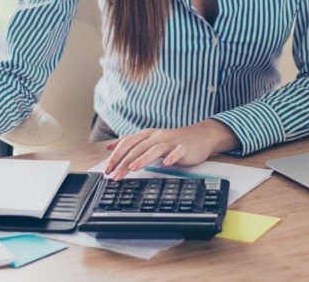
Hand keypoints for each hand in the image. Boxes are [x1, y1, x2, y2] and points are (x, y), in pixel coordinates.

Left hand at [104, 119, 239, 179]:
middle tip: (115, 175)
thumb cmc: (174, 140)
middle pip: (138, 148)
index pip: (127, 142)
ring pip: (154, 149)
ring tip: (133, 168)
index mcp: (148, 134)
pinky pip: (177, 152)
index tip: (107, 169)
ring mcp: (171, 141)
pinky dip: (171, 157)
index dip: (116, 155)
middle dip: (124, 162)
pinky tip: (166, 164)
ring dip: (143, 158)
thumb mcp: (150, 140)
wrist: (200, 136)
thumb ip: (132, 143)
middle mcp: (158, 136)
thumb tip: (110, 147)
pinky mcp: (184, 147)